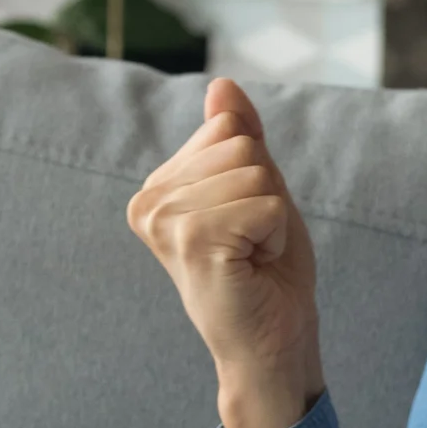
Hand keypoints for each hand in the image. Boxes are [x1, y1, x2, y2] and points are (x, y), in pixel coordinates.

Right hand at [127, 78, 323, 427]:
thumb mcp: (259, 191)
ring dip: (274, 216)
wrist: (271, 343)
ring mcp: (166, 221)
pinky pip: (267, 203)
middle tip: (252, 243)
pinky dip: (277, 234)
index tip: (246, 222)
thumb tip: (222, 84)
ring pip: (255, 173)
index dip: (257, 173)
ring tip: (252, 255)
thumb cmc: (266, 272)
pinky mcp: (193, 240)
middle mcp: (149, 201)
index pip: (227, 128)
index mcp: (157, 187)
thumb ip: (240, 138)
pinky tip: (254, 265)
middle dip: (268, 193)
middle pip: (241, 146)